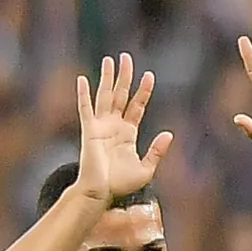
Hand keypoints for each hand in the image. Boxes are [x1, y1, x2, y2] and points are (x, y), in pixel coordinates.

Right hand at [73, 52, 173, 204]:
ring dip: (107, 78)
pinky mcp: (89, 130)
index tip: (149, 75)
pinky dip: (83, 94)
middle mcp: (114, 126)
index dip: (143, 91)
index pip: (137, 106)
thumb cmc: (120, 185)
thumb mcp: (146, 169)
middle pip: (121, 95)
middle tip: (126, 57)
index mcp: (128, 133)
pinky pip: (85, 108)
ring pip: (105, 96)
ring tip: (109, 60)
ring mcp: (101, 126)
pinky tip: (82, 79)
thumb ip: (157, 151)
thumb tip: (169, 134)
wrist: (100, 193)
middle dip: (124, 76)